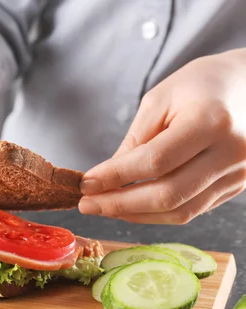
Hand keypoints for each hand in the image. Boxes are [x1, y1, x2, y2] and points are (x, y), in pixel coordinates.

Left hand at [79, 49, 245, 223]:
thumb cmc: (202, 85)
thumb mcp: (160, 100)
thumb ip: (135, 141)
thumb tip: (105, 179)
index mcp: (211, 122)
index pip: (154, 162)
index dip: (115, 177)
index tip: (86, 184)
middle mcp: (232, 152)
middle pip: (168, 195)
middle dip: (120, 204)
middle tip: (87, 205)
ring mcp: (240, 174)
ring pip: (181, 211)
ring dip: (136, 215)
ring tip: (105, 207)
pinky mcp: (238, 186)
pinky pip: (193, 210)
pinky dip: (158, 212)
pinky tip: (133, 206)